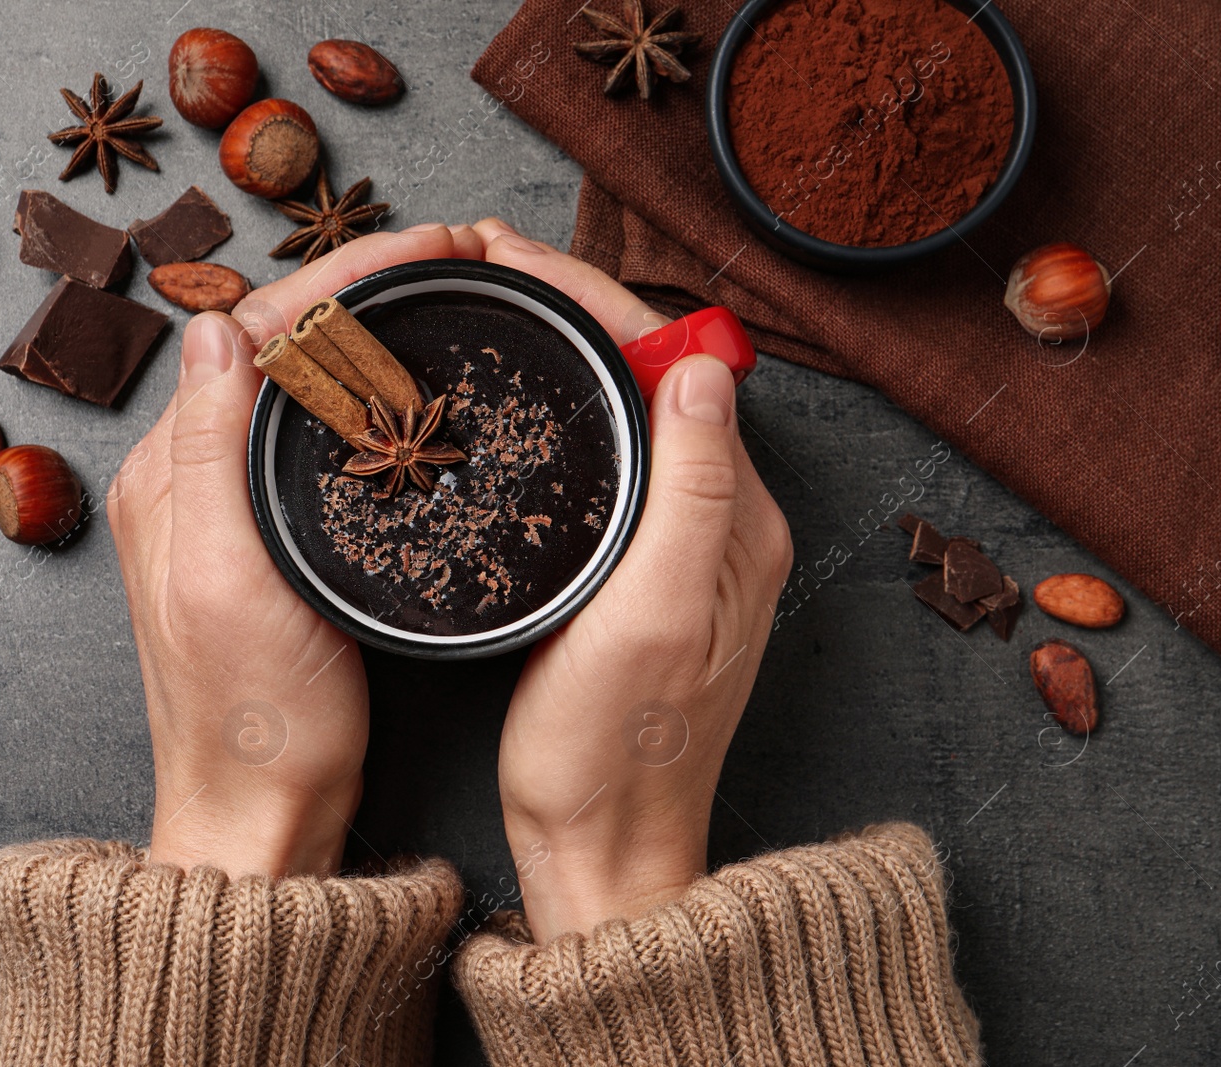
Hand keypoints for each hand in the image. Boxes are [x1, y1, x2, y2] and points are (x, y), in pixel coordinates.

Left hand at [108, 223, 483, 877]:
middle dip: (359, 287)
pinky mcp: (267, 542)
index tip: (422, 247)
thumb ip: (211, 452)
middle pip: (274, 344)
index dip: (339, 276)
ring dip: (364, 331)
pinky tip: (411, 391)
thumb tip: (219, 325)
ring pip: (298, 384)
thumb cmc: (253, 721)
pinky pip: (313, 437)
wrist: (264, 818)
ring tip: (440, 298)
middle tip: (450, 258)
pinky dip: (364, 395)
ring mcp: (227, 510)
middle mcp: (188, 479)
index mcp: (167, 475)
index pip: (250, 330)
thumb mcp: (227, 582)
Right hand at [470, 219, 793, 939]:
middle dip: (574, 308)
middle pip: (653, 376)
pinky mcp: (640, 576)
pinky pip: (611, 463)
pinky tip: (515, 406)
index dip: (595, 298)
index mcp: (735, 518)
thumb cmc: (618, 751)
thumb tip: (702, 364)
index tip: (515, 255)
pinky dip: (562, 414)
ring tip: (490, 306)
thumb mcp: (657, 614)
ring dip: (567, 352)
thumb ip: (693, 489)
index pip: (676, 363)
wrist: (602, 849)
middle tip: (485, 264)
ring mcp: (680, 549)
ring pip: (628, 414)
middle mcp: (720, 522)